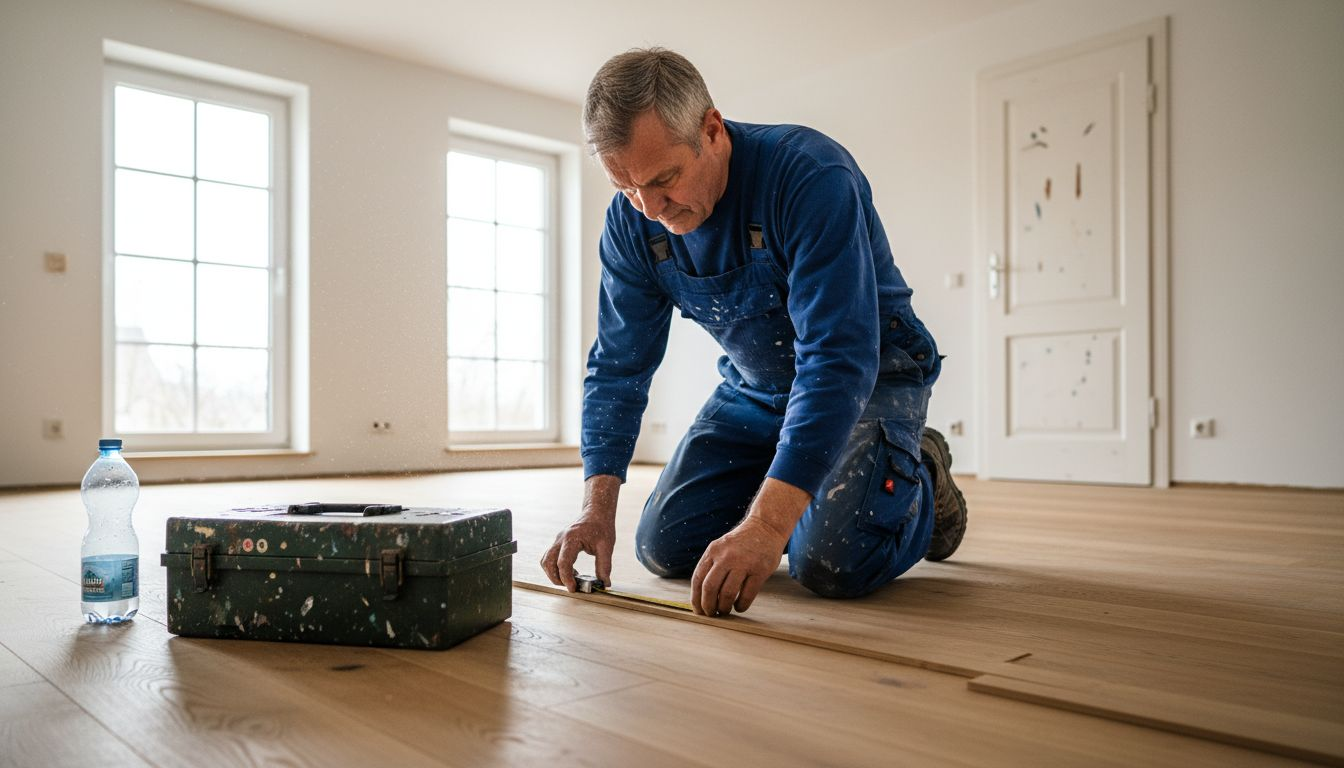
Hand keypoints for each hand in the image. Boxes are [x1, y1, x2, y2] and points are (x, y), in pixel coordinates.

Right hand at [540, 474, 619, 591]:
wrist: (596, 512)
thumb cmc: (601, 527)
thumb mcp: (607, 546)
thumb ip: (604, 566)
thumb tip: (605, 584)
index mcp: (572, 538)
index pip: (563, 562)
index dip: (566, 578)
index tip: (573, 588)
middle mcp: (561, 539)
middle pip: (548, 562)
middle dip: (556, 578)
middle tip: (570, 586)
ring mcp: (557, 540)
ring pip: (545, 560)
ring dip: (553, 573)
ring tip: (570, 579)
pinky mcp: (558, 543)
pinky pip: (549, 557)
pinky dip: (555, 567)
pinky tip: (571, 570)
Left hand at [691, 516, 789, 615]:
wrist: (766, 527)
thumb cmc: (741, 543)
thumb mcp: (721, 547)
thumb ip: (711, 565)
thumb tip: (701, 595)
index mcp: (713, 551)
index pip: (697, 579)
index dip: (696, 599)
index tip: (698, 610)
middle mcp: (726, 556)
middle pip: (709, 588)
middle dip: (708, 606)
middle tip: (711, 614)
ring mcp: (744, 563)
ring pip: (727, 593)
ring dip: (724, 607)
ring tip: (725, 611)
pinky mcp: (760, 570)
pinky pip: (747, 594)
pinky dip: (741, 605)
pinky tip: (740, 607)